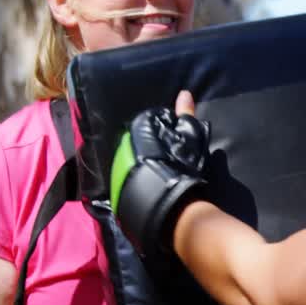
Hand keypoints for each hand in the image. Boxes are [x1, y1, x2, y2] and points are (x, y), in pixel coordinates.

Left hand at [109, 91, 208, 255]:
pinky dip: (134, 189)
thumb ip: (185, 115)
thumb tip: (184, 93)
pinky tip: (148, 194)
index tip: (168, 146)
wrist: (172, 211)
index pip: (143, 127)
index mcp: (136, 136)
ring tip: (156, 180)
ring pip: (127, 167)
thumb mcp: (189, 138)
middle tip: (164, 163)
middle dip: (145, 152)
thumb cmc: (183, 170)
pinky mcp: (117, 198)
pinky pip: (124, 188)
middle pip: (133, 148)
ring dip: (138, 171)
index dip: (156, 136)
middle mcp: (121, 153)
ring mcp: (117, 176)